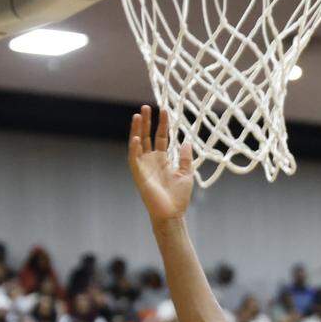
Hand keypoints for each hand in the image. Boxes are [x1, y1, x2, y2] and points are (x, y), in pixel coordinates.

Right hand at [129, 105, 194, 223]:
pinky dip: (134, 148)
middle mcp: (152, 160)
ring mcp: (144, 166)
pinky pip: (134, 158)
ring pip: (138, 143)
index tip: (164, 110)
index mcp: (163, 159)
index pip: (161, 137)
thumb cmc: (179, 197)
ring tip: (137, 115)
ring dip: (137, 130)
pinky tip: (136, 137)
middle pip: (147, 136)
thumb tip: (187, 142)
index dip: (162, 124)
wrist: (172, 214)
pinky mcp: (139, 174)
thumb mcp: (186, 173)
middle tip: (146, 107)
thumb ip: (185, 158)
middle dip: (146, 122)